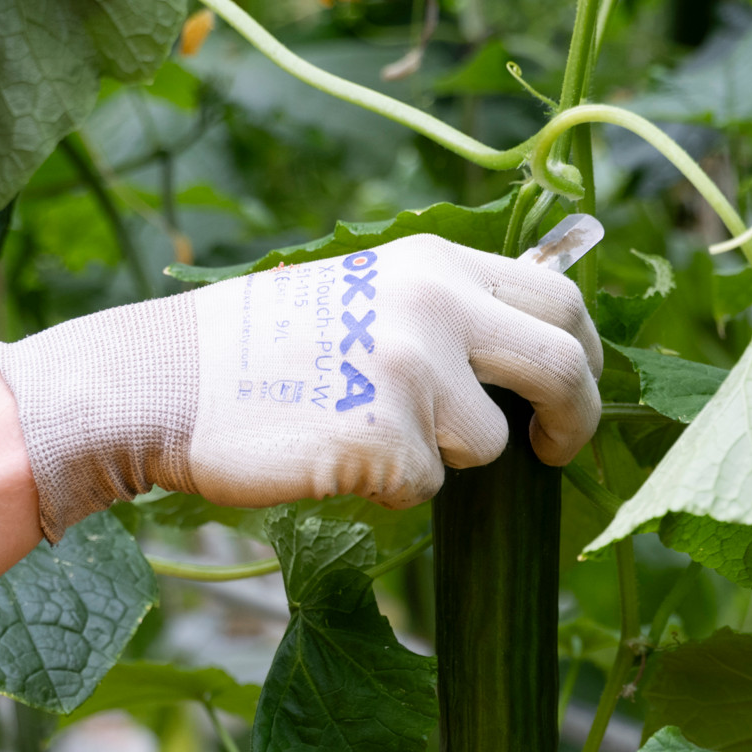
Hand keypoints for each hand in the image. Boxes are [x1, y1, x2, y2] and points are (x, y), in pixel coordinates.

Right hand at [0, 233, 602, 535]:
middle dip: (575, 420)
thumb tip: (540, 341)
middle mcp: (436, 304)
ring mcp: (413, 369)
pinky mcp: (386, 435)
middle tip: (555, 452)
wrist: (166, 381)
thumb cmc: (263, 350)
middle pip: (562, 367)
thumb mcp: (366, 290)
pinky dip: (386, 488)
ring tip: (363, 433)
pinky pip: (424, 486)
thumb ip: (449, 305)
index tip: (575, 393)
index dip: (586, 357)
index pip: (561, 300)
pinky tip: (330, 455)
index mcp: (436, 263)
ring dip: (440, 459)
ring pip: (488, 446)